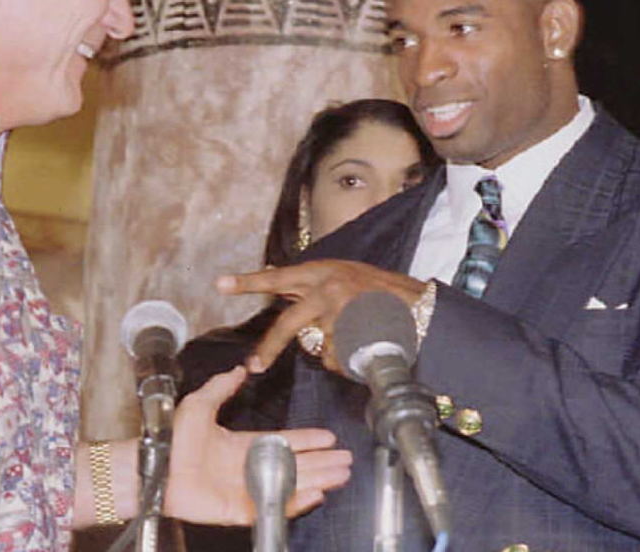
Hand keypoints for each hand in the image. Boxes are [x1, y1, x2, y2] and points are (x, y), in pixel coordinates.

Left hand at [164, 366, 352, 524]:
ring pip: (290, 485)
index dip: (306, 440)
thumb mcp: (200, 404)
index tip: (327, 437)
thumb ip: (222, 387)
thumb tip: (239, 370)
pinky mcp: (239, 510)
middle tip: (345, 460)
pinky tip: (315, 494)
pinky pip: (272, 507)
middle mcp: (247, 467)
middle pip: (294, 465)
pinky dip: (295, 502)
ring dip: (317, 480)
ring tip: (340, 475)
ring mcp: (245, 490)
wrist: (156, 465)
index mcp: (241, 444)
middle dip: (321, 463)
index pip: (283, 442)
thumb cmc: (172, 438)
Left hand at [216, 260, 424, 371]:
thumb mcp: (341, 275)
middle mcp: (327, 290)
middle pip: (288, 324)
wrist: (419, 303)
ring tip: (355, 335)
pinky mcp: (354, 335)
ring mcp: (341, 314)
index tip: (220, 283)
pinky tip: (361, 345)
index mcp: (321, 272)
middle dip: (269, 348)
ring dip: (329, 349)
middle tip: (254, 367)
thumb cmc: (378, 289)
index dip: (249, 281)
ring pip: (315, 345)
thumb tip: (276, 280)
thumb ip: (309, 283)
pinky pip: (334, 359)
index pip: (279, 277)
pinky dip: (343, 360)